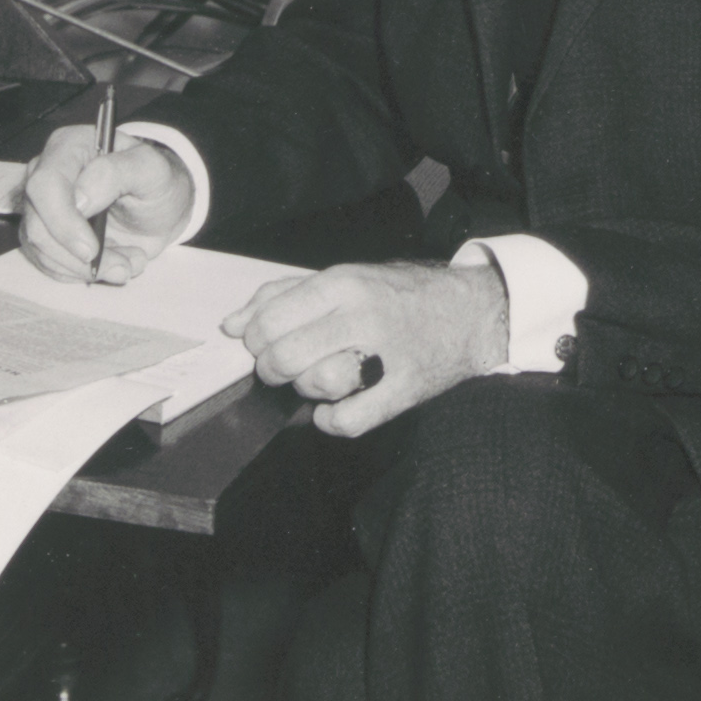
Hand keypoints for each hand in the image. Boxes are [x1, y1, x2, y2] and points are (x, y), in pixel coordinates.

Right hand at [20, 125, 194, 284]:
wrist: (157, 209)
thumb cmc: (155, 182)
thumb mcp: (152, 170)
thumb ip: (118, 172)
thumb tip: (81, 197)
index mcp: (69, 146)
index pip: (46, 185)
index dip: (63, 221)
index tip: (92, 249)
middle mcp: (46, 173)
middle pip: (37, 225)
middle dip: (78, 256)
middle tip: (123, 265)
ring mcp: (41, 206)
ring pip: (41, 250)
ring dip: (86, 268)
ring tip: (127, 263)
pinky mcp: (44, 233)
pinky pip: (49, 264)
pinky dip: (82, 273)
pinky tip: (113, 263)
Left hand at [221, 260, 508, 436]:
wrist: (468, 312)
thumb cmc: (397, 295)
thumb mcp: (343, 278)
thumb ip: (283, 295)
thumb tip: (232, 324)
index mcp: (345, 283)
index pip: (272, 320)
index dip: (255, 340)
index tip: (263, 343)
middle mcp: (364, 316)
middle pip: (287, 356)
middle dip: (273, 368)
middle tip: (283, 366)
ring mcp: (387, 355)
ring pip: (317, 386)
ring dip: (306, 389)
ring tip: (318, 378)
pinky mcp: (404, 391)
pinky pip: (348, 421)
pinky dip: (331, 420)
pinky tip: (337, 405)